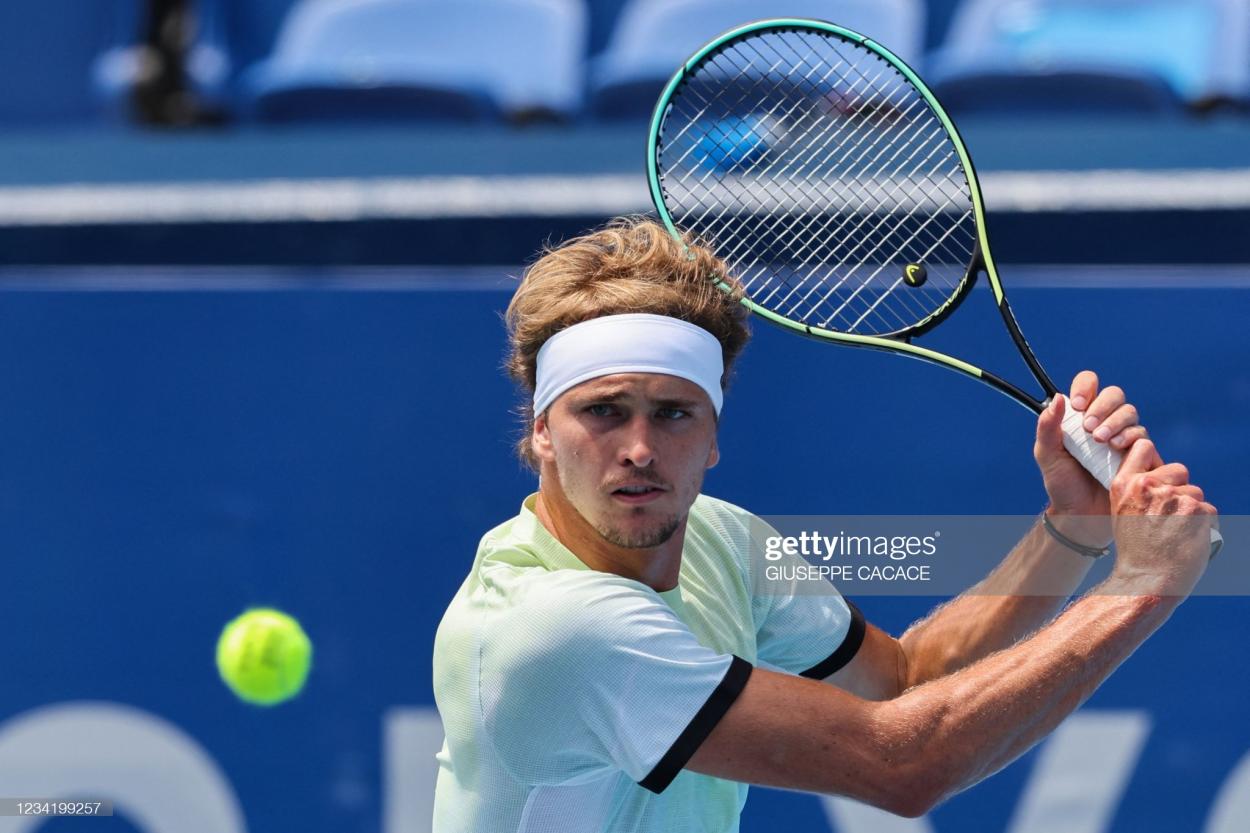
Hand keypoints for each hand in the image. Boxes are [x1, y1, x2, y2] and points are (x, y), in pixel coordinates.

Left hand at [1035, 371, 1145, 542]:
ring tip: (1101, 442)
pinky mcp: (1139, 453)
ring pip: (1130, 412)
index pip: (1088, 385)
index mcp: (1080, 416)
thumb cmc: (1062, 484)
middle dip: (1103, 407)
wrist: (1081, 515)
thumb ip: (1047, 427)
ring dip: (1116, 422)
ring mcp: (1123, 436)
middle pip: (1114, 395)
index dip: (1085, 387)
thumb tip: (1058, 399)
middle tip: (1088, 428)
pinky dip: (1130, 438)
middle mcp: (1104, 422)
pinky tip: (1116, 450)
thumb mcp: (1047, 455)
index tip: (1077, 405)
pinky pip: (1142, 435)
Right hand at [1106, 438, 1216, 597]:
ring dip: (1193, 509)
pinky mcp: (1197, 510)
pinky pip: (1209, 510)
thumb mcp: (1122, 514)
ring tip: (1178, 533)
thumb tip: (1158, 477)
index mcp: (1125, 485)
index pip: (1143, 447)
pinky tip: (1190, 539)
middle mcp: (1147, 486)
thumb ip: (1136, 491)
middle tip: (1171, 515)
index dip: (1155, 459)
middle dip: (1180, 487)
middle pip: (1178, 470)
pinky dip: (1205, 525)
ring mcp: (1173, 497)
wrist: (1147, 581)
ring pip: (1196, 492)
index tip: (1157, 475)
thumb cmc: (1136, 552)